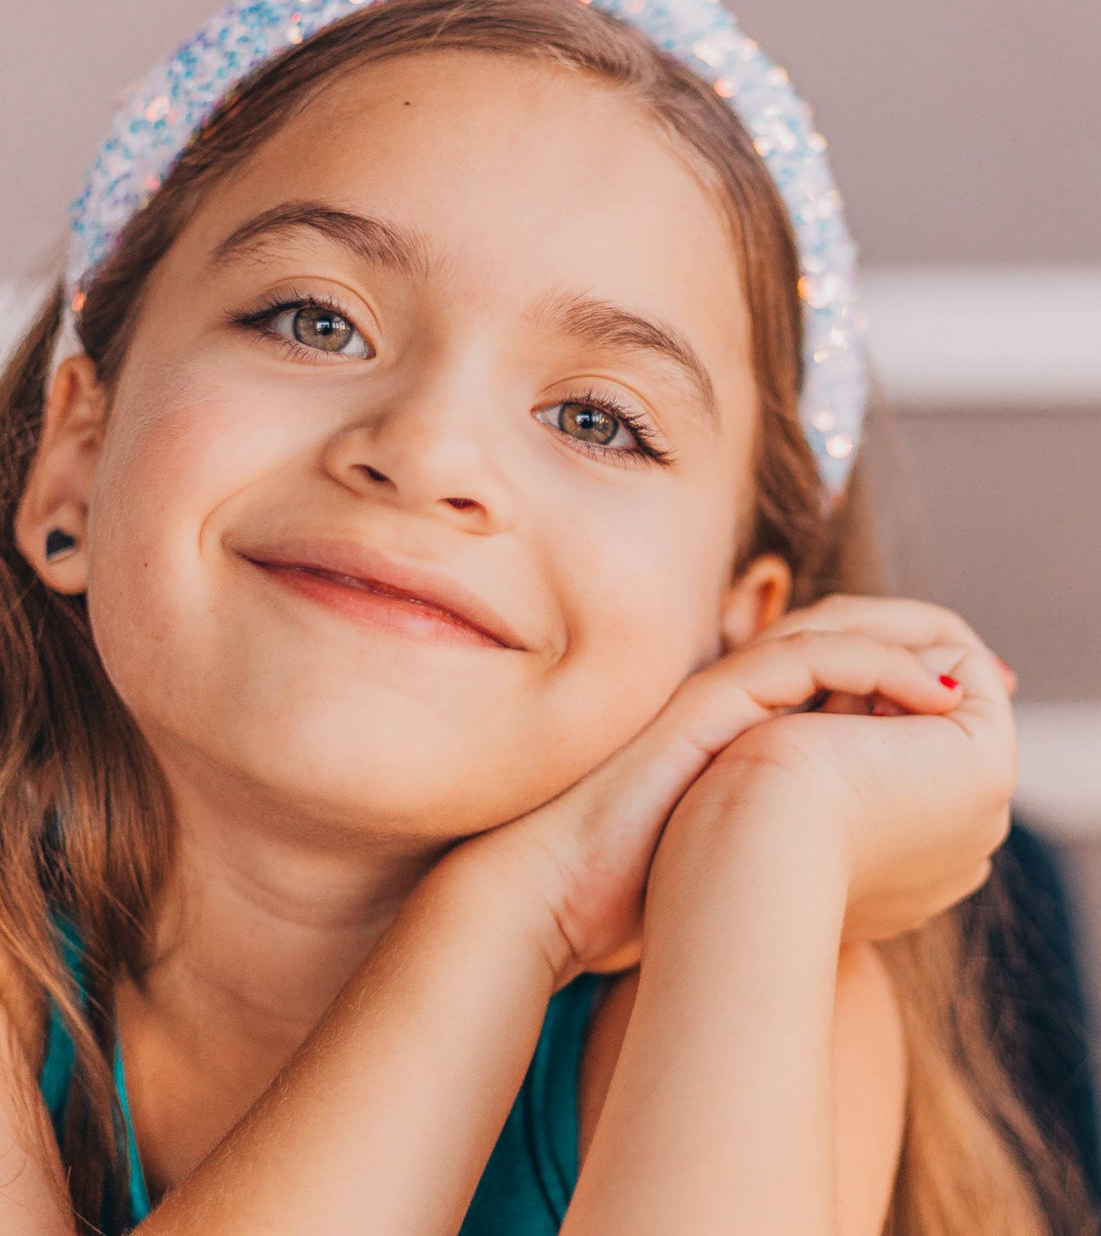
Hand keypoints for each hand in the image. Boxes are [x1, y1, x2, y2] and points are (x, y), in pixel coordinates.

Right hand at [442, 594, 1016, 987]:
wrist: (553, 897)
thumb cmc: (625, 901)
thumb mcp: (726, 866)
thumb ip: (776, 846)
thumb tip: (842, 869)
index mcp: (733, 740)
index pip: (827, 687)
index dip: (896, 688)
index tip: (960, 713)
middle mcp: (726, 708)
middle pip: (837, 648)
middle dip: (917, 651)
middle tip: (986, 676)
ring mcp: (714, 699)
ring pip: (829, 637)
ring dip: (909, 645)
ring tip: (968, 675)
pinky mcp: (709, 700)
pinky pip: (808, 658)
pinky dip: (877, 663)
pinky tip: (927, 691)